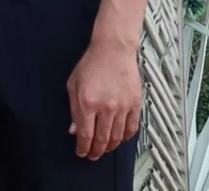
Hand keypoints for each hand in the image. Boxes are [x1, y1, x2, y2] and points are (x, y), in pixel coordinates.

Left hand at [68, 40, 140, 159]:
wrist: (113, 51)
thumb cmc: (90, 65)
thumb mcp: (73, 85)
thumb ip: (74, 110)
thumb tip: (75, 130)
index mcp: (87, 102)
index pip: (85, 134)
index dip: (83, 147)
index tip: (81, 153)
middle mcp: (106, 107)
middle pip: (102, 139)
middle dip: (96, 151)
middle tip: (92, 155)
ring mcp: (122, 107)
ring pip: (117, 136)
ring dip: (110, 146)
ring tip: (104, 150)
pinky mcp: (135, 104)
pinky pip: (131, 128)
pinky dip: (125, 137)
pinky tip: (119, 139)